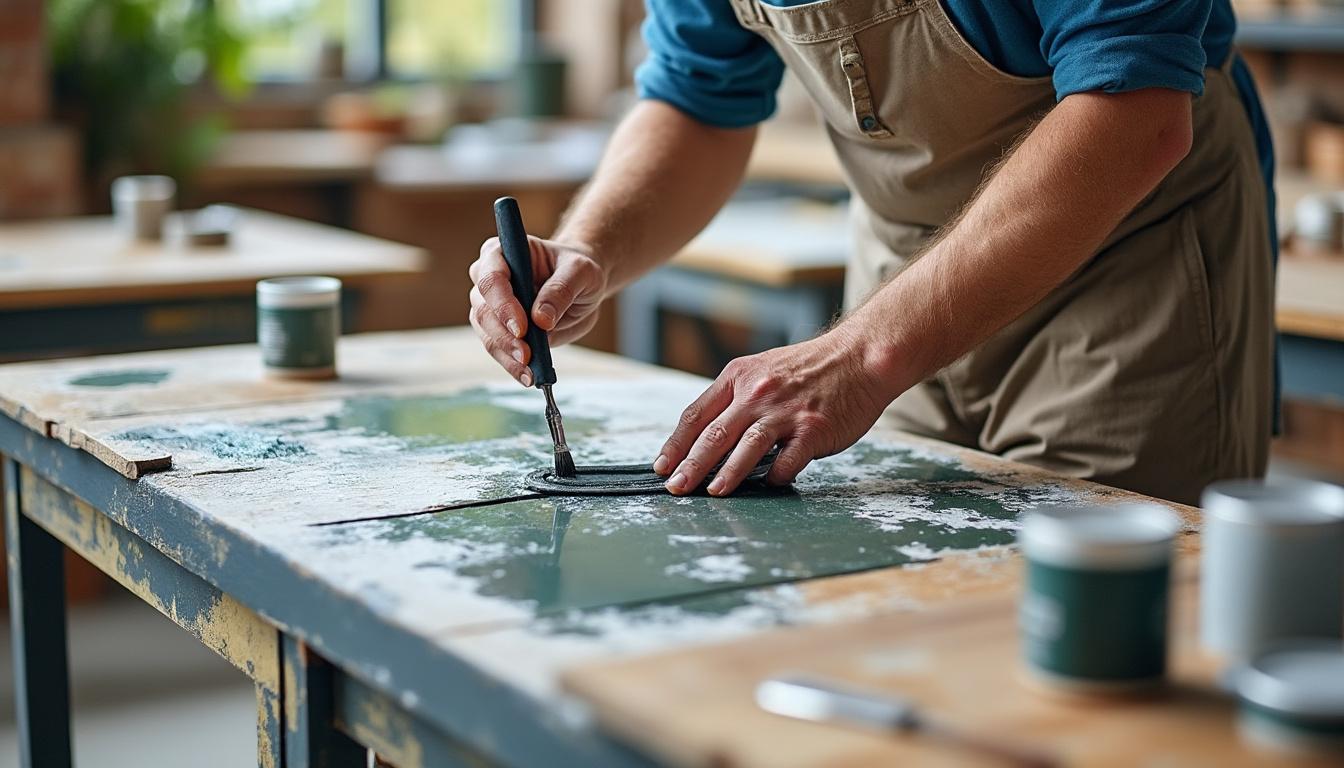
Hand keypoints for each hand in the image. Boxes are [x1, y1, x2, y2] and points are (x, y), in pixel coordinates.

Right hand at [469, 235, 606, 385]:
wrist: (580, 285)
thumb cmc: (577, 270)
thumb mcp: (580, 272)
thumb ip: (561, 290)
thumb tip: (541, 319)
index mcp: (501, 253)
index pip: (491, 277)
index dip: (503, 304)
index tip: (523, 327)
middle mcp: (488, 278)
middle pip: (483, 310)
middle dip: (504, 336)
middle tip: (527, 355)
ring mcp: (490, 306)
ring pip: (486, 334)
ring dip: (506, 355)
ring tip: (530, 372)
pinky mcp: (499, 330)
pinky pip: (498, 349)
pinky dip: (512, 365)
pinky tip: (529, 376)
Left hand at [654, 327, 895, 495]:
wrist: (861, 356)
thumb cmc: (811, 369)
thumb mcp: (764, 370)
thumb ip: (737, 399)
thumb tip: (708, 439)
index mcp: (739, 377)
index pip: (696, 414)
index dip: (676, 443)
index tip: (662, 466)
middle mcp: (757, 392)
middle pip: (714, 434)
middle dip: (690, 465)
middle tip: (676, 488)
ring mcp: (785, 411)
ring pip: (745, 447)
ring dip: (726, 474)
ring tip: (712, 493)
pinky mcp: (813, 428)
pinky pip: (788, 460)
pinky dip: (775, 476)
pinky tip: (769, 484)